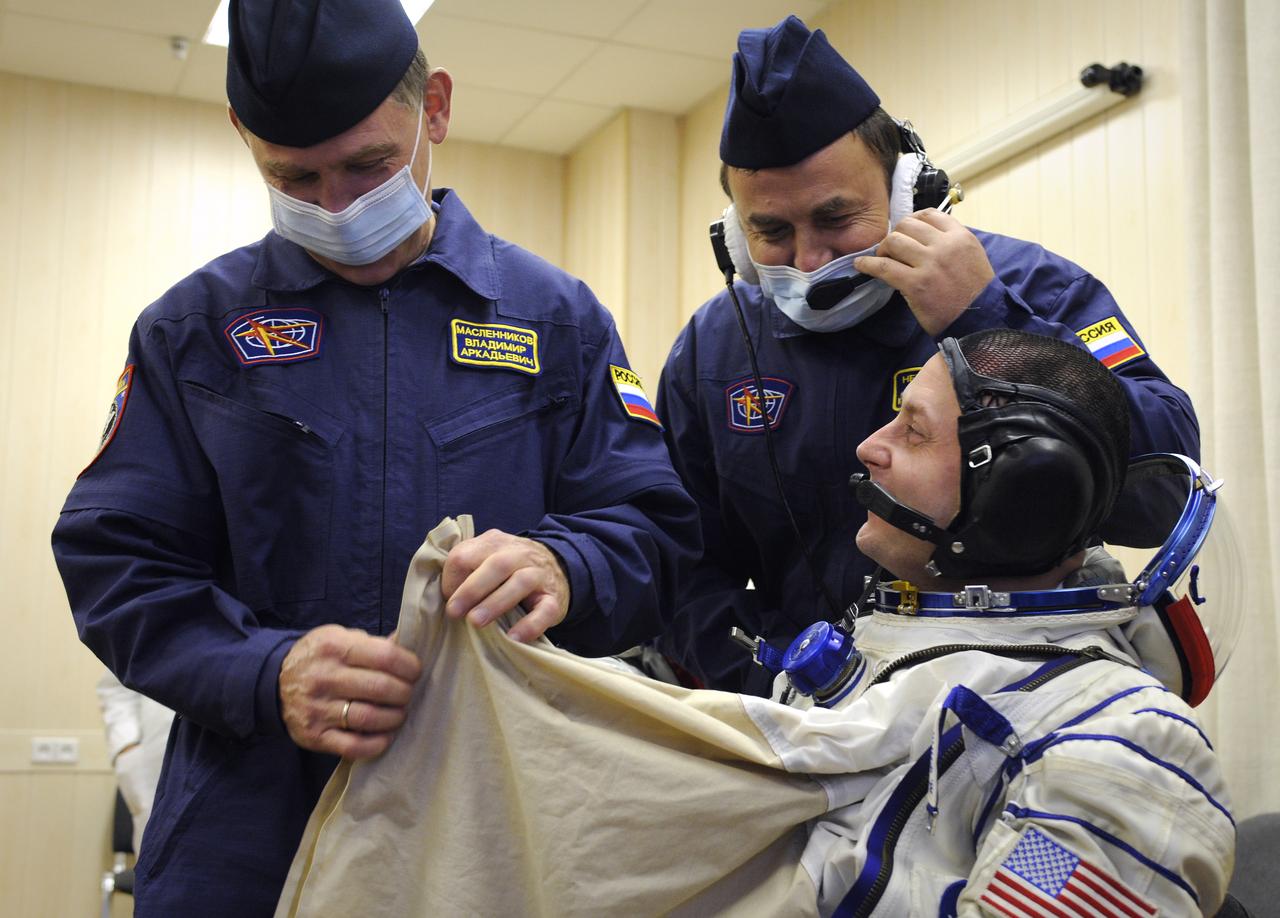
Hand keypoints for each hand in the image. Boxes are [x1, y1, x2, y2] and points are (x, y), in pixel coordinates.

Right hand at [278, 625, 421, 759]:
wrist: (273, 682)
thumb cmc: (319, 657)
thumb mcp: (341, 638)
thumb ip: (374, 644)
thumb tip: (408, 643)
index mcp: (334, 647)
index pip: (386, 657)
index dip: (409, 666)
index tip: (415, 672)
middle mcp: (324, 677)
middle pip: (381, 688)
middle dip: (405, 693)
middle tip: (408, 694)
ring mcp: (317, 709)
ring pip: (369, 718)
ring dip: (394, 718)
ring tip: (399, 713)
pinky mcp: (314, 736)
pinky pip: (353, 746)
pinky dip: (377, 743)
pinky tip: (386, 735)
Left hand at [441, 529, 569, 642]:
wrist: (559, 566)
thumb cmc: (511, 568)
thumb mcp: (488, 557)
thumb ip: (467, 568)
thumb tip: (444, 595)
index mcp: (494, 543)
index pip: (467, 553)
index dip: (452, 577)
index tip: (448, 600)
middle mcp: (519, 554)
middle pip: (496, 565)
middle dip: (472, 589)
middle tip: (453, 612)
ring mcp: (539, 575)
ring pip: (520, 583)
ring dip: (495, 603)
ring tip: (476, 622)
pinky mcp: (554, 599)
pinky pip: (545, 610)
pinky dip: (530, 625)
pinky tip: (514, 637)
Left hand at [855, 208, 995, 335]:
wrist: (980, 320)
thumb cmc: (975, 292)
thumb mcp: (971, 256)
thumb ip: (950, 242)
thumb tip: (921, 235)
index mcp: (960, 237)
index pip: (928, 214)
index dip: (912, 221)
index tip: (906, 233)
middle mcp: (945, 246)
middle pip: (907, 225)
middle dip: (896, 235)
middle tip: (893, 250)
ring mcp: (930, 264)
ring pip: (893, 241)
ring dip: (883, 249)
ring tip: (884, 260)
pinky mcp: (916, 284)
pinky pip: (883, 267)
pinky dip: (868, 265)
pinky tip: (861, 266)